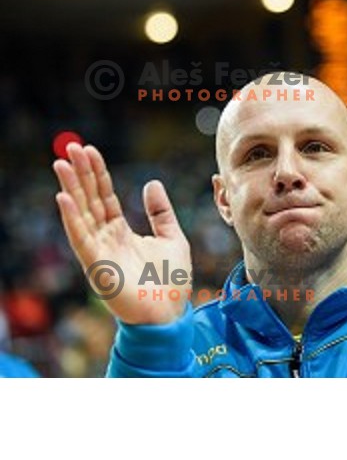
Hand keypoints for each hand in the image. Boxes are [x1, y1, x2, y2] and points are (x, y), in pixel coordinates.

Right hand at [53, 143, 191, 324]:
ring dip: (71, 189)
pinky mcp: (97, 266)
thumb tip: (151, 182)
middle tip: (71, 147)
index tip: (89, 150)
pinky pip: (81, 238)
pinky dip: (71, 218)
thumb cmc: (171, 280)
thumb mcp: (172, 237)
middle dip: (80, 174)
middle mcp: (106, 238)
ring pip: (82, 214)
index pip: (105, 196)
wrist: (169, 312)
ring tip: (62, 163)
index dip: (98, 174)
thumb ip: (160, 211)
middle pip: (90, 200)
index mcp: (122, 231)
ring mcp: (100, 251)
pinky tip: (63, 197)